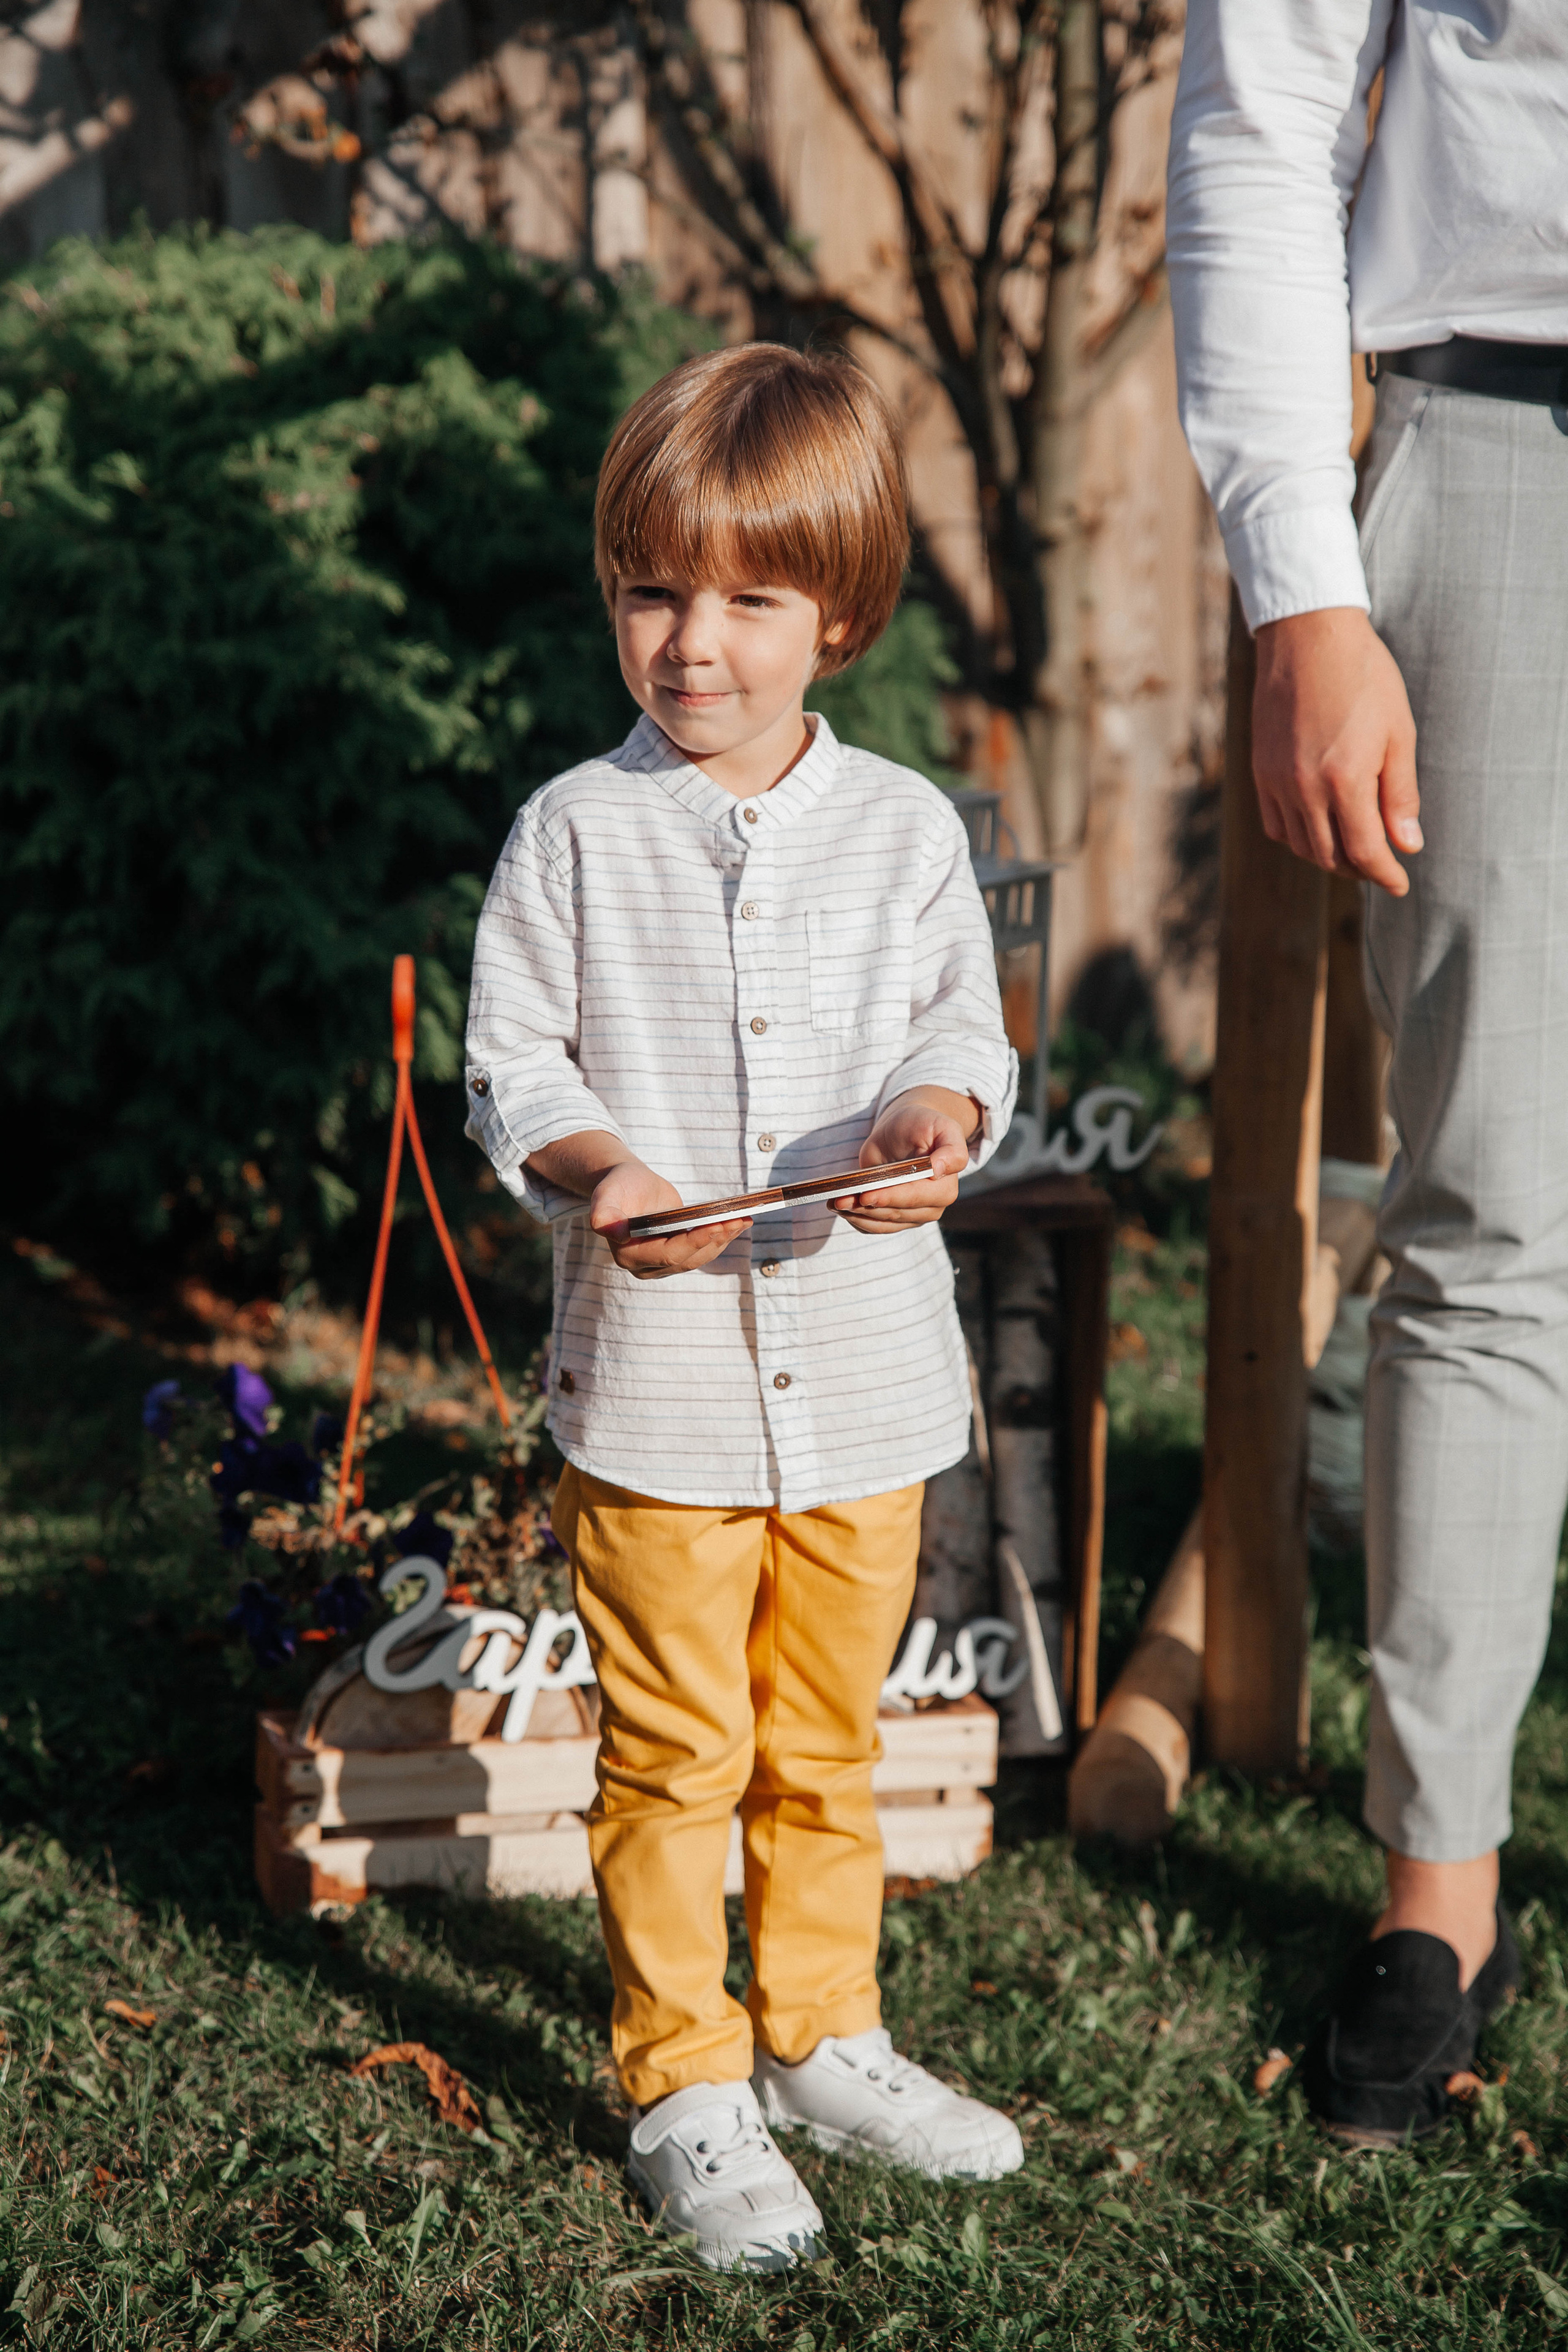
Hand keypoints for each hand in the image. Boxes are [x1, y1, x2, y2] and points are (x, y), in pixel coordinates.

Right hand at [589, 1155, 748, 1278]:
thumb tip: (603, 1226)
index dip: (695, 1242)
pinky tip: (738, 1224)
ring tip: (743, 1219)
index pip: (669, 1254)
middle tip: (739, 1219)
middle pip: (688, 1259)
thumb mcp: (607, 1193)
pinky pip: (702, 1251)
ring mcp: (662, 1265)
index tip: (718, 1225)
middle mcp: (645, 1267)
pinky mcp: (676, 1257)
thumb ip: (604, 1211)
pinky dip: (721, 1238)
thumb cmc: (618, 1186)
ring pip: (699, 1258)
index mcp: (628, 1254)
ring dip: (723, 1240)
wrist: (628, 1186)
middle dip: (716, 1239)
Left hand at [834, 1087, 977, 1233]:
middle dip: (867, 1207)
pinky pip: (873, 1226)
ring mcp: (912, 1217)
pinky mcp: (894, 1219)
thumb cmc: (923, 1126)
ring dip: (856, 1215)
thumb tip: (940, 1170)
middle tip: (840, 1199)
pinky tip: (840, 1207)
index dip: (891, 1197)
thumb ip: (952, 1149)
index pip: (915, 1198)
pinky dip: (855, 1219)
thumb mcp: (942, 1127)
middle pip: (896, 1213)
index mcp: (944, 1188)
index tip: (867, 1195)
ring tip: (834, 1202)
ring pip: (882, 1223)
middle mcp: (931, 1207)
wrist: (903, 1131)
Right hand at [1253, 607, 1420, 896]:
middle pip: (1329, 856)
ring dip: (1328, 856)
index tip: (1400, 884)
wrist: (1307, 636)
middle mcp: (1304, 789)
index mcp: (1344, 780)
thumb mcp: (1398, 733)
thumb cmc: (1363, 676)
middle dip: (1359, 869)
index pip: (1365, 850)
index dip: (1385, 874)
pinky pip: (1275, 824)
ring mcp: (1277, 782)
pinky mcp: (1260, 771)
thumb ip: (1401, 794)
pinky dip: (1298, 837)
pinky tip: (1317, 826)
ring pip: (1299, 845)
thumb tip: (1408, 844)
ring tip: (1352, 849)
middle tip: (1381, 866)